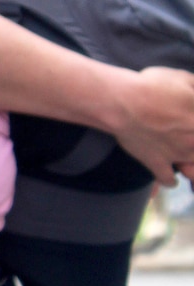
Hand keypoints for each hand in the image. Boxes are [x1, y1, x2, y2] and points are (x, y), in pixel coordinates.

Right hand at [111, 67, 193, 185]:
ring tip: (188, 164)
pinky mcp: (157, 162)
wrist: (125, 103)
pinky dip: (171, 181)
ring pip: (193, 169)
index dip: (193, 124)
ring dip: (191, 167)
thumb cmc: (155, 86)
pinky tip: (173, 179)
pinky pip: (168, 179)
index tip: (189, 120)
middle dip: (193, 146)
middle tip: (186, 138)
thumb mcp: (185, 78)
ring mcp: (177, 153)